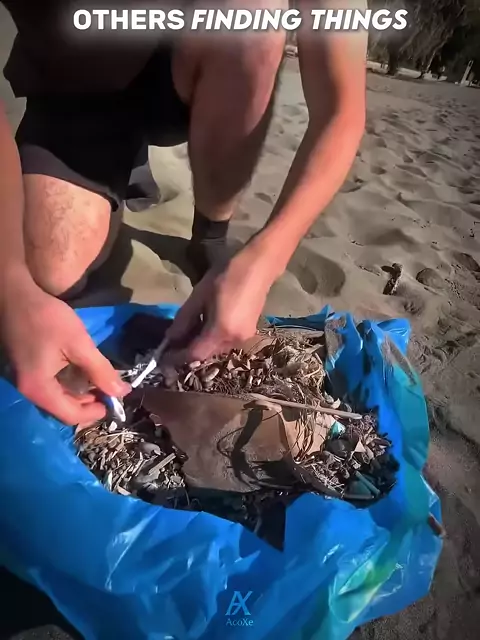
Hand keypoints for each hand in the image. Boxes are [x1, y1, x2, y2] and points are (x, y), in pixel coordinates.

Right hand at [0, 276, 129, 424]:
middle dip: (87, 405)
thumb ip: (100, 370)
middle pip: (61, 410)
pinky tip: (80, 374)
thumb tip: (121, 392)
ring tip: (98, 384)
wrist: (14, 295)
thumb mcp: (79, 344)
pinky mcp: (25, 370)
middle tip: (108, 393)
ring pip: (55, 399)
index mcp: (39, 388)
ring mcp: (24, 380)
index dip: (93, 414)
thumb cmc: (46, 318)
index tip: (113, 402)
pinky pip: (48, 387)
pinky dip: (66, 386)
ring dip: (78, 395)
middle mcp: (28, 390)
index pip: (69, 415)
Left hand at [166, 243, 276, 362]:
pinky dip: (213, 338)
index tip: (164, 355)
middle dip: (189, 349)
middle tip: (174, 340)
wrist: (259, 266)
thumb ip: (183, 320)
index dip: (177, 357)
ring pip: (216, 349)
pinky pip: (226, 342)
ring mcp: (244, 338)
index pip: (195, 354)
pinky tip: (207, 324)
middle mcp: (234, 341)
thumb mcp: (199, 296)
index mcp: (221, 331)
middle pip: (206, 354)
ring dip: (201, 344)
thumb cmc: (226, 276)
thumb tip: (171, 338)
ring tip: (190, 329)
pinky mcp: (249, 332)